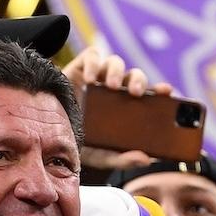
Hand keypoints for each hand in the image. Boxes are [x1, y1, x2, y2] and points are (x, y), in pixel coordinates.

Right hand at [62, 44, 174, 171]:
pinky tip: (90, 77)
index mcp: (127, 106)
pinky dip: (93, 62)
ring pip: (115, 62)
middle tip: (136, 94)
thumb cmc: (79, 142)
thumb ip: (123, 159)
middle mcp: (115, 89)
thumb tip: (146, 160)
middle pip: (134, 75)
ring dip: (117, 71)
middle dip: (138, 80)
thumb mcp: (102, 156)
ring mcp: (97, 77)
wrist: (47, 133)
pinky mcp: (79, 68)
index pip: (150, 94)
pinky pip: (92, 56)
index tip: (167, 91)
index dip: (160, 90)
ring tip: (112, 86)